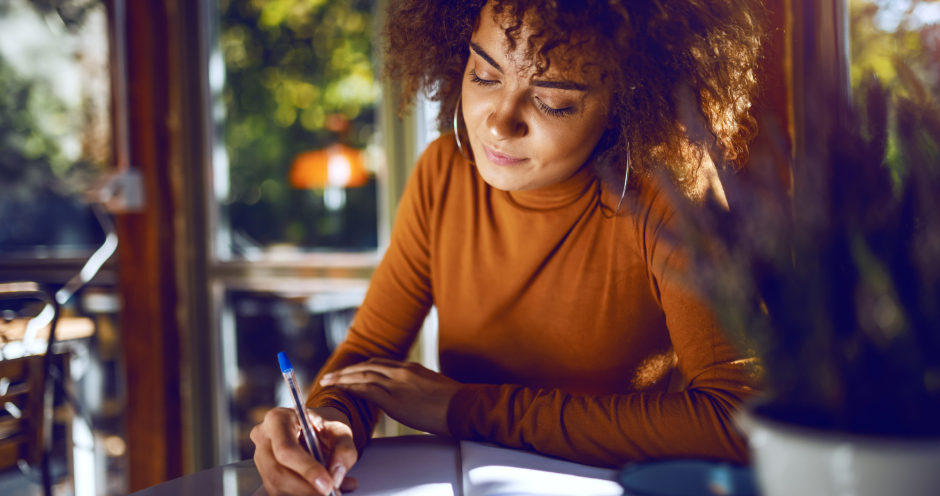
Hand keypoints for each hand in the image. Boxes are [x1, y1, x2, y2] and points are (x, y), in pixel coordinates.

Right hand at [251, 406, 359, 494]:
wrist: (316, 427)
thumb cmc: (324, 425)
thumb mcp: (341, 429)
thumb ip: (344, 449)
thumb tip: (336, 476)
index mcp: (278, 419)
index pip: (286, 449)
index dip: (306, 470)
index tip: (328, 485)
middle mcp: (263, 437)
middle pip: (277, 472)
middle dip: (305, 489)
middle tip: (331, 493)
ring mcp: (260, 457)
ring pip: (276, 486)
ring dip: (304, 494)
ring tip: (332, 491)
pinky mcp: (264, 473)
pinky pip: (279, 492)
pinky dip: (301, 495)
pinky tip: (319, 491)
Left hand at [319, 359, 461, 436]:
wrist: (464, 407)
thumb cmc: (455, 402)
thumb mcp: (435, 386)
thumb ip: (419, 386)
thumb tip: (413, 394)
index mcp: (411, 368)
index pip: (380, 363)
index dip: (361, 368)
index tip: (350, 371)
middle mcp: (402, 372)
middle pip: (367, 367)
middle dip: (347, 371)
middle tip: (331, 375)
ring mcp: (398, 384)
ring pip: (362, 376)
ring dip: (342, 378)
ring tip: (328, 382)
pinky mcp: (395, 400)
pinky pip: (366, 391)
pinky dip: (351, 389)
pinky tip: (341, 390)